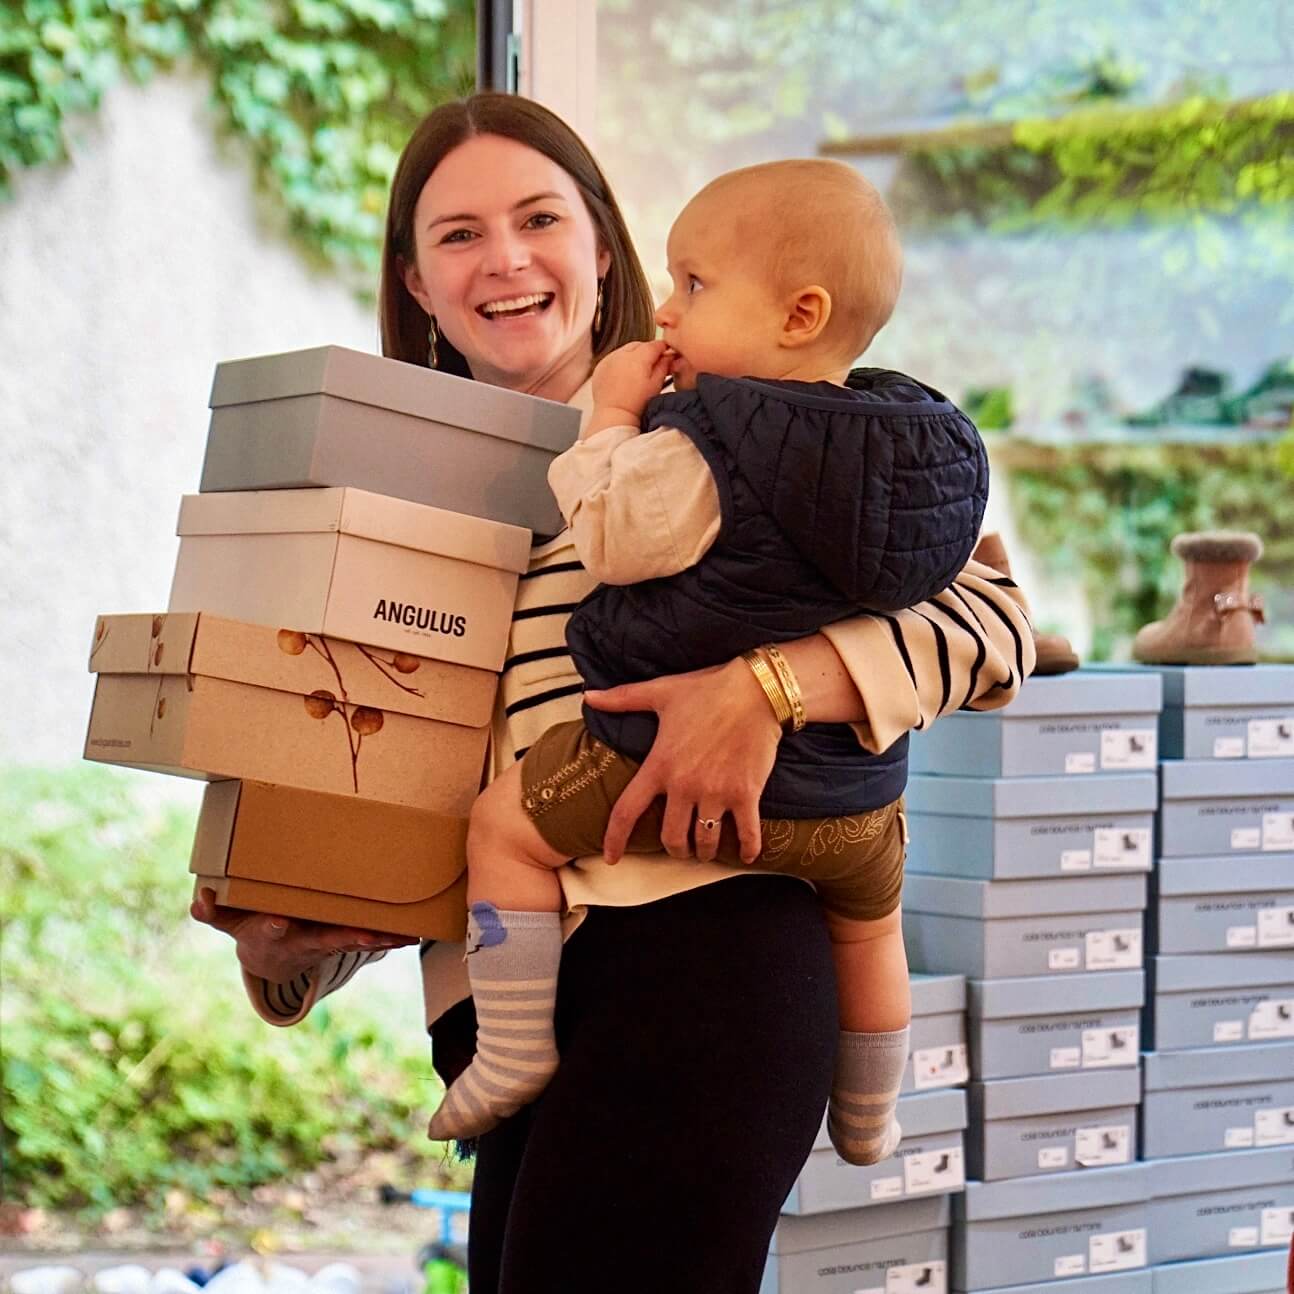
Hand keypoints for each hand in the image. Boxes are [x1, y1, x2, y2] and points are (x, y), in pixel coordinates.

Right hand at [190, 887, 415, 982]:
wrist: (273, 960)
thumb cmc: (252, 929)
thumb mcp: (229, 923)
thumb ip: (213, 913)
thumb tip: (197, 901)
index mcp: (272, 933)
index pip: (270, 928)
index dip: (272, 925)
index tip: (277, 920)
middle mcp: (302, 941)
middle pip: (324, 940)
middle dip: (344, 938)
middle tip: (365, 936)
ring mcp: (325, 943)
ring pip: (354, 942)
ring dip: (377, 941)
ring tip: (402, 937)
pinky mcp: (342, 940)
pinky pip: (368, 940)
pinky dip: (389, 939)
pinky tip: (411, 936)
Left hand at [584, 658, 780, 864]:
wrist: (758, 689)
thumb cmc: (708, 689)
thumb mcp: (661, 692)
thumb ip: (622, 699)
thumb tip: (589, 696)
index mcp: (659, 764)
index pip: (626, 811)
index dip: (615, 839)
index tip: (610, 858)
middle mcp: (684, 785)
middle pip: (671, 838)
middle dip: (675, 848)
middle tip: (680, 846)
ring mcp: (716, 792)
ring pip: (705, 842)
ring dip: (705, 852)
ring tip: (708, 849)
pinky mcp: (746, 794)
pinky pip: (747, 834)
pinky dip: (748, 850)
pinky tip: (748, 855)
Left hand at [590, 340, 673, 424]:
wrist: (614, 416)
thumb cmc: (636, 405)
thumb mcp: (656, 384)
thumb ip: (664, 366)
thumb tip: (669, 355)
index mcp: (637, 358)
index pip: (655, 345)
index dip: (663, 349)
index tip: (667, 354)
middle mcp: (621, 355)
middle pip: (639, 345)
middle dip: (647, 352)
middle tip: (652, 366)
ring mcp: (608, 360)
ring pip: (625, 351)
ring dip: (632, 357)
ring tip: (636, 374)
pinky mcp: (600, 367)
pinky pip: (613, 358)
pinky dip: (619, 363)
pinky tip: (623, 377)